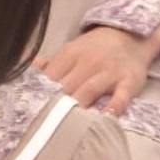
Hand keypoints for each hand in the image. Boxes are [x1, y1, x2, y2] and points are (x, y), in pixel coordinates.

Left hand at [35, 10, 159, 115]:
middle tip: (44, 125)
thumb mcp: (73, 50)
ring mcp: (110, 71)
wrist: (131, 34)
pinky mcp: (129, 80)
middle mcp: (89, 62)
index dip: (41, 94)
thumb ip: (52, 64)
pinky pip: (122, 95)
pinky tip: (107, 117)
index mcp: (71, 54)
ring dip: (77, 105)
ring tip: (67, 125)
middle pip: (67, 86)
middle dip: (56, 104)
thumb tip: (28, 68)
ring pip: (89, 90)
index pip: (51, 76)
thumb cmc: (97, 48)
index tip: (31, 111)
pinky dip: (115, 106)